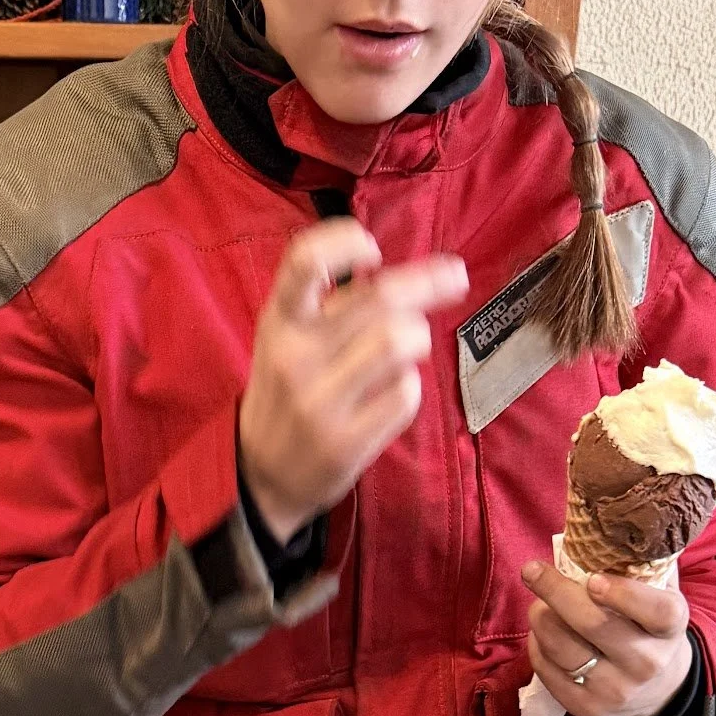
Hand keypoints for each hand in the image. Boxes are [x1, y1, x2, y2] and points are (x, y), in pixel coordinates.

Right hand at [238, 218, 468, 542]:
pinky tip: (395, 389)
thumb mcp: (286, 338)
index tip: (373, 251)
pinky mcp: (345, 443)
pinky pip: (405, 394)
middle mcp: (295, 357)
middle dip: (429, 281)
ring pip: (398, 341)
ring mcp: (319, 403)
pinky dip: (412, 385)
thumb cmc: (287, 390)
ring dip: (419, 336)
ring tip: (412, 343)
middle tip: (455, 276)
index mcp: (279, 321)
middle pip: (379, 299)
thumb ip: (330, 304)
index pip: (305, 260)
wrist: (260, 474)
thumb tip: (407, 273)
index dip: (346, 241)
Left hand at [524, 559, 692, 715]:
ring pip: (563, 648)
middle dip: (555, 592)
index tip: (592, 578)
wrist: (660, 688)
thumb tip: (601, 524)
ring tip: (539, 603)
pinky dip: (537, 645)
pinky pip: (548, 671)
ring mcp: (617, 690)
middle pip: (593, 625)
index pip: (655, 611)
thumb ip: (640, 565)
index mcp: (670, 628)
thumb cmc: (650, 625)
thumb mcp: (660, 594)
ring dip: (540, 617)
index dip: (624, 594)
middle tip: (532, 570)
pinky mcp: (588, 709)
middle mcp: (647, 662)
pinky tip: (542, 632)